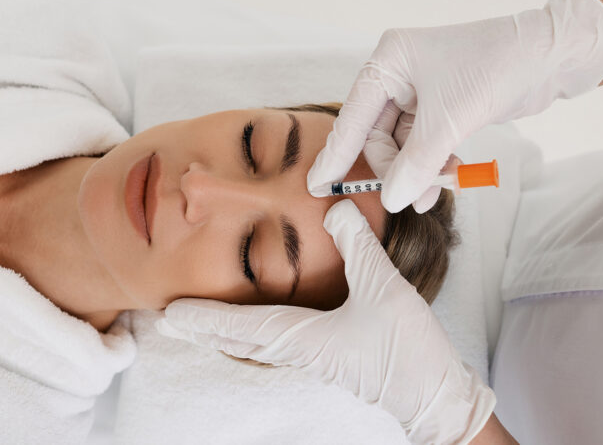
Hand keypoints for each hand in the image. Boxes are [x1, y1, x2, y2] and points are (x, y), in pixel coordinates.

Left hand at [156, 200, 495, 443]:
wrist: (435, 396)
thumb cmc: (408, 351)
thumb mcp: (384, 288)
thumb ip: (358, 246)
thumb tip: (335, 207)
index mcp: (302, 337)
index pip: (241, 324)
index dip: (205, 316)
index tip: (171, 313)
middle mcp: (299, 349)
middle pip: (237, 338)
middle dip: (202, 328)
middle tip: (168, 320)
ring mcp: (311, 356)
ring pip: (253, 342)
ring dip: (222, 331)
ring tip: (196, 323)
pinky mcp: (326, 356)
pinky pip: (274, 343)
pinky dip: (249, 332)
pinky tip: (253, 326)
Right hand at [307, 0, 602, 212]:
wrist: (552, 56)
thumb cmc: (496, 69)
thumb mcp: (450, 120)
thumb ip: (416, 163)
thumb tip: (390, 200)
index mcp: (389, 61)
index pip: (353, 116)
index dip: (336, 154)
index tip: (317, 186)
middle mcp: (399, 73)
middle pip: (378, 135)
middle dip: (394, 169)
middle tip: (409, 198)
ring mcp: (420, 90)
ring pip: (402, 144)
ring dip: (417, 171)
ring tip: (433, 195)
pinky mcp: (441, 105)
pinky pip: (423, 143)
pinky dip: (432, 163)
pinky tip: (449, 177)